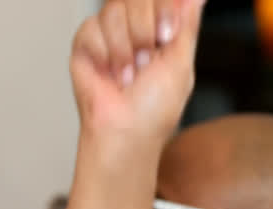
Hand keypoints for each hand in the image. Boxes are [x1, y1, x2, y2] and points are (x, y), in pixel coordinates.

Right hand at [70, 0, 205, 147]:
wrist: (124, 132)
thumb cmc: (153, 110)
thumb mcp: (181, 64)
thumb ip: (187, 25)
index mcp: (161, 29)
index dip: (164, 9)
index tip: (166, 35)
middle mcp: (136, 27)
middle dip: (144, 31)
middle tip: (146, 61)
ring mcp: (110, 33)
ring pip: (113, 10)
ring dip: (124, 48)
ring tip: (127, 74)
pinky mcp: (85, 42)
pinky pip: (91, 27)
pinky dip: (103, 54)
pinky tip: (108, 73)